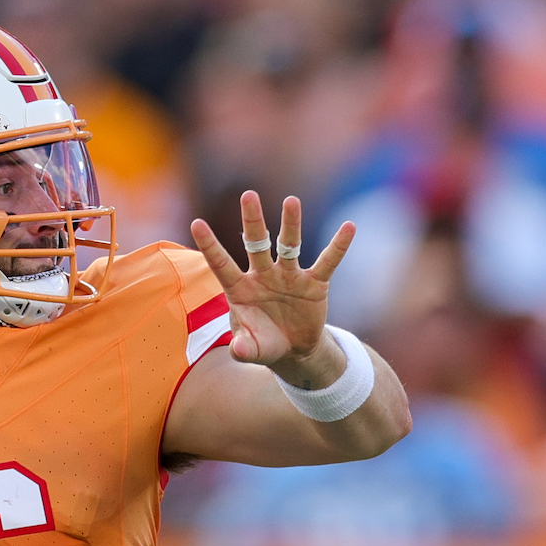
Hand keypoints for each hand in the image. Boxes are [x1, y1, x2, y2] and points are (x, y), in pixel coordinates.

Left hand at [190, 191, 353, 368]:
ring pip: (289, 245)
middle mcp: (263, 275)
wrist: (293, 350)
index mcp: (240, 289)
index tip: (196, 223)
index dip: (210, 246)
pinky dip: (338, 247)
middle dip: (252, 221)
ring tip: (291, 201)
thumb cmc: (263, 344)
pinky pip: (328, 262)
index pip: (221, 264)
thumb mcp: (252, 349)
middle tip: (248, 194)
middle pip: (256, 243)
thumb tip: (239, 350)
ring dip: (291, 224)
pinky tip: (349, 227)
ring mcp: (289, 276)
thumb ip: (244, 348)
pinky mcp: (314, 283)